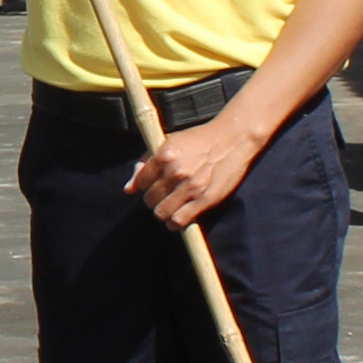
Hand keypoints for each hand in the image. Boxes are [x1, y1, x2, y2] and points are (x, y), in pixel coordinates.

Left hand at [127, 109, 265, 225]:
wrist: (234, 138)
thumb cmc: (200, 139)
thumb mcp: (170, 142)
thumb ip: (146, 163)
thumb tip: (129, 189)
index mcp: (164, 154)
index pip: (141, 183)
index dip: (145, 187)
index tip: (154, 187)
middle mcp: (175, 171)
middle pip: (150, 200)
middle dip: (154, 200)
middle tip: (165, 196)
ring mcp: (191, 186)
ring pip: (161, 213)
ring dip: (164, 213)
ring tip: (171, 207)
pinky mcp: (205, 199)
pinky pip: (179, 220)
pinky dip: (175, 223)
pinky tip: (178, 217)